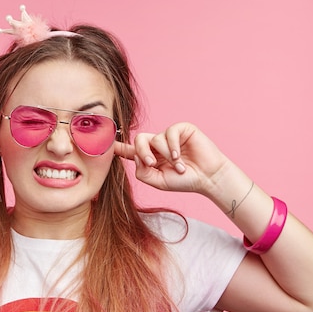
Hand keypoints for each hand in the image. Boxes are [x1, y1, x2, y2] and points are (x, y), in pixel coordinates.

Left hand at [114, 122, 229, 194]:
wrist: (207, 178)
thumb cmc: (184, 181)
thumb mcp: (158, 181)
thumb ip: (143, 172)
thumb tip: (137, 157)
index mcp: (150, 157)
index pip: (131, 150)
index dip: (118, 147)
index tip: (105, 143)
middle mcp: (157, 145)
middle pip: (138, 140)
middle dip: (142, 152)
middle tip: (152, 164)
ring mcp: (169, 136)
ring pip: (154, 139)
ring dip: (165, 155)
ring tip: (178, 166)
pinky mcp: (182, 129)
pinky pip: (169, 133)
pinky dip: (172, 146)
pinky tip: (179, 157)